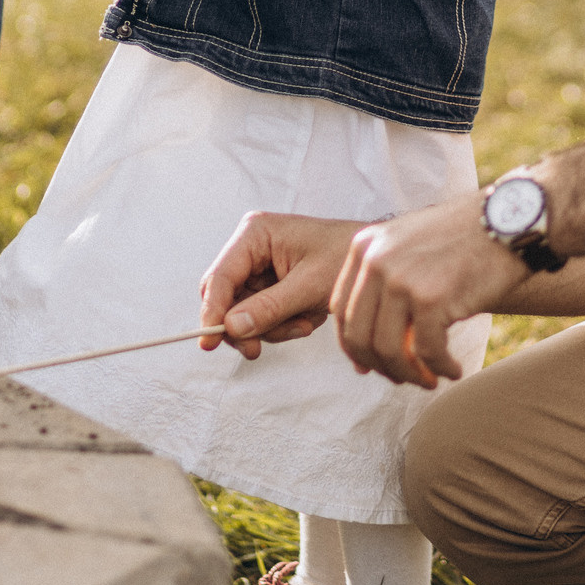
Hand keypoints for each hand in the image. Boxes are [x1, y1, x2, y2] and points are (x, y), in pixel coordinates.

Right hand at [199, 212, 362, 357]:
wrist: (376, 263)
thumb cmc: (345, 260)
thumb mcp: (309, 286)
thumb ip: (269, 307)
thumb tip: (231, 328)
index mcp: (255, 234)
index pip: (220, 277)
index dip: (211, 311)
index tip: (208, 343)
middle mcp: (251, 247)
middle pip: (225, 297)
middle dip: (245, 325)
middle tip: (256, 350)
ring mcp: (259, 267)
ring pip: (242, 312)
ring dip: (271, 327)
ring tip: (305, 324)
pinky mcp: (270, 284)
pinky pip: (260, 315)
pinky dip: (281, 325)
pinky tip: (306, 319)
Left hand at [330, 191, 526, 388]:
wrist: (508, 220)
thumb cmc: (463, 238)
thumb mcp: (408, 245)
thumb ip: (383, 282)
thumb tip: (370, 343)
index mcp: (364, 247)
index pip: (341, 309)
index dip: (352, 345)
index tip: (370, 365)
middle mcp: (375, 261)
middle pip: (358, 335)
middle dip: (379, 367)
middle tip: (403, 379)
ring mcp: (401, 279)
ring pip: (388, 350)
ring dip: (409, 374)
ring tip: (430, 380)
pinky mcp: (431, 298)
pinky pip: (427, 351)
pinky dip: (440, 368)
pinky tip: (454, 370)